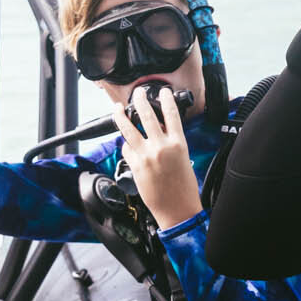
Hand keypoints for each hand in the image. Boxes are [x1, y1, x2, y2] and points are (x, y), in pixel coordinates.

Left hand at [114, 85, 201, 228]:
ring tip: (117, 108)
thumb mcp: (183, 158)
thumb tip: (158, 131)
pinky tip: (126, 142)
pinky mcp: (135, 165)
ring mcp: (146, 155)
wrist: (177, 209)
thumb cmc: (184, 187)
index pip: (171, 114)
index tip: (163, 91)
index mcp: (178, 144)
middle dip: (140, 100)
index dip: (166, 99)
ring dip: (121, 115)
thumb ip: (171, 143)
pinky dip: (125, 143)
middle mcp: (161, 147)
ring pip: (128, 128)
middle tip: (137, 93)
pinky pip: (126, 148)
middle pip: (146, 115)